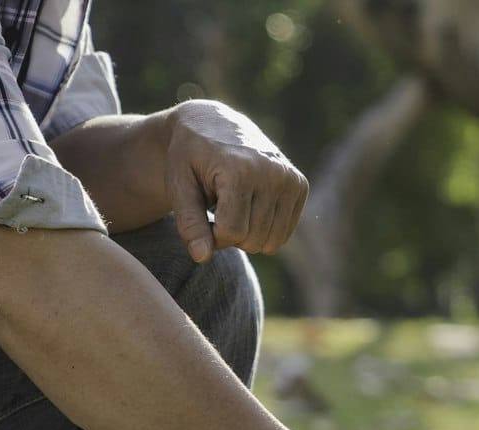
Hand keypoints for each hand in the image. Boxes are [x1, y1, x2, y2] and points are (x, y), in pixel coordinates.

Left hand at [164, 100, 309, 262]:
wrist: (212, 123)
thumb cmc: (189, 158)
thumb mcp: (178, 186)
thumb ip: (188, 222)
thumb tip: (202, 257)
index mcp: (241, 170)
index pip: (232, 232)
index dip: (211, 235)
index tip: (199, 218)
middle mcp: (272, 173)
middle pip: (253, 240)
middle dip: (230, 236)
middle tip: (215, 212)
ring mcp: (289, 178)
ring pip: (271, 242)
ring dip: (248, 235)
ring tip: (232, 210)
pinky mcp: (299, 184)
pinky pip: (284, 233)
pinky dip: (264, 230)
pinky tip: (250, 208)